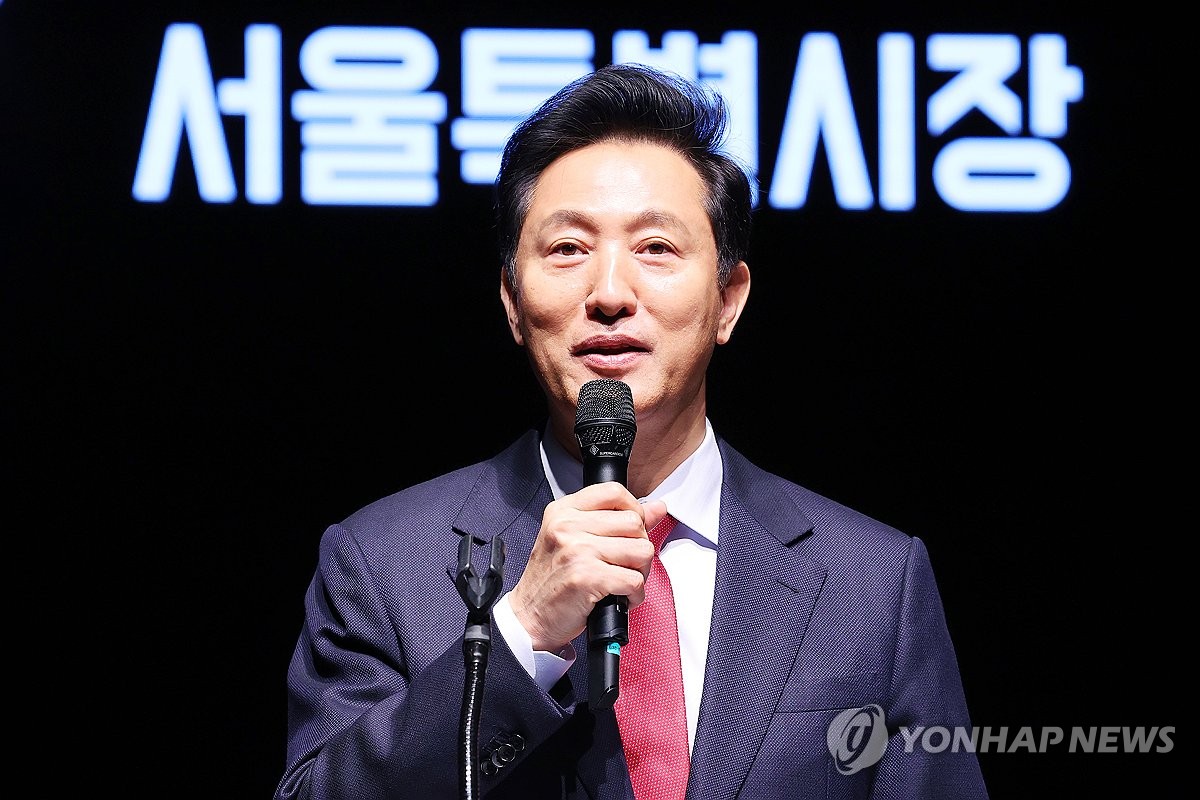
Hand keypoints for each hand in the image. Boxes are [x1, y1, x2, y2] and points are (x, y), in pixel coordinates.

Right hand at [509, 483, 667, 652]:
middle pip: (634, 523)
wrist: (529, 616)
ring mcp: (577, 550)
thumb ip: (617, 520)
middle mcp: (568, 526)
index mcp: (564, 511)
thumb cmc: (552, 579)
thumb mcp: (575, 539)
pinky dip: (634, 595)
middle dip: (638, 548)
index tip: (629, 531)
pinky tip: (618, 597)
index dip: (633, 511)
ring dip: (639, 572)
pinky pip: (635, 581)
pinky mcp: (587, 577)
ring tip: (620, 581)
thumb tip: (657, 507)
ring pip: (641, 551)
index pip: (615, 492)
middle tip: (623, 565)